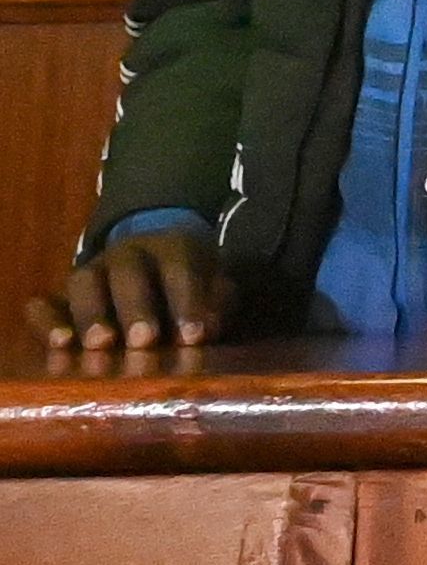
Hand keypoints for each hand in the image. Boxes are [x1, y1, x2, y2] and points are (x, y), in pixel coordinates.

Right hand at [27, 228, 234, 352]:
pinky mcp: (61, 296)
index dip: (187, 301)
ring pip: (83, 281)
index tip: (194, 337)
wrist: (156, 259)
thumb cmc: (191, 284)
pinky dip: (46, 321)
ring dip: (91, 314)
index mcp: (171, 246)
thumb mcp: (215, 286)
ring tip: (99, 345)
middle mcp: (127, 254)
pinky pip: (43, 302)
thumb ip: (217, 302)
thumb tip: (210, 327)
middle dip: (136, 307)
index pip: (179, 268)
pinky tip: (59, 344)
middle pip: (127, 273)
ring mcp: (91, 271)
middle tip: (144, 341)